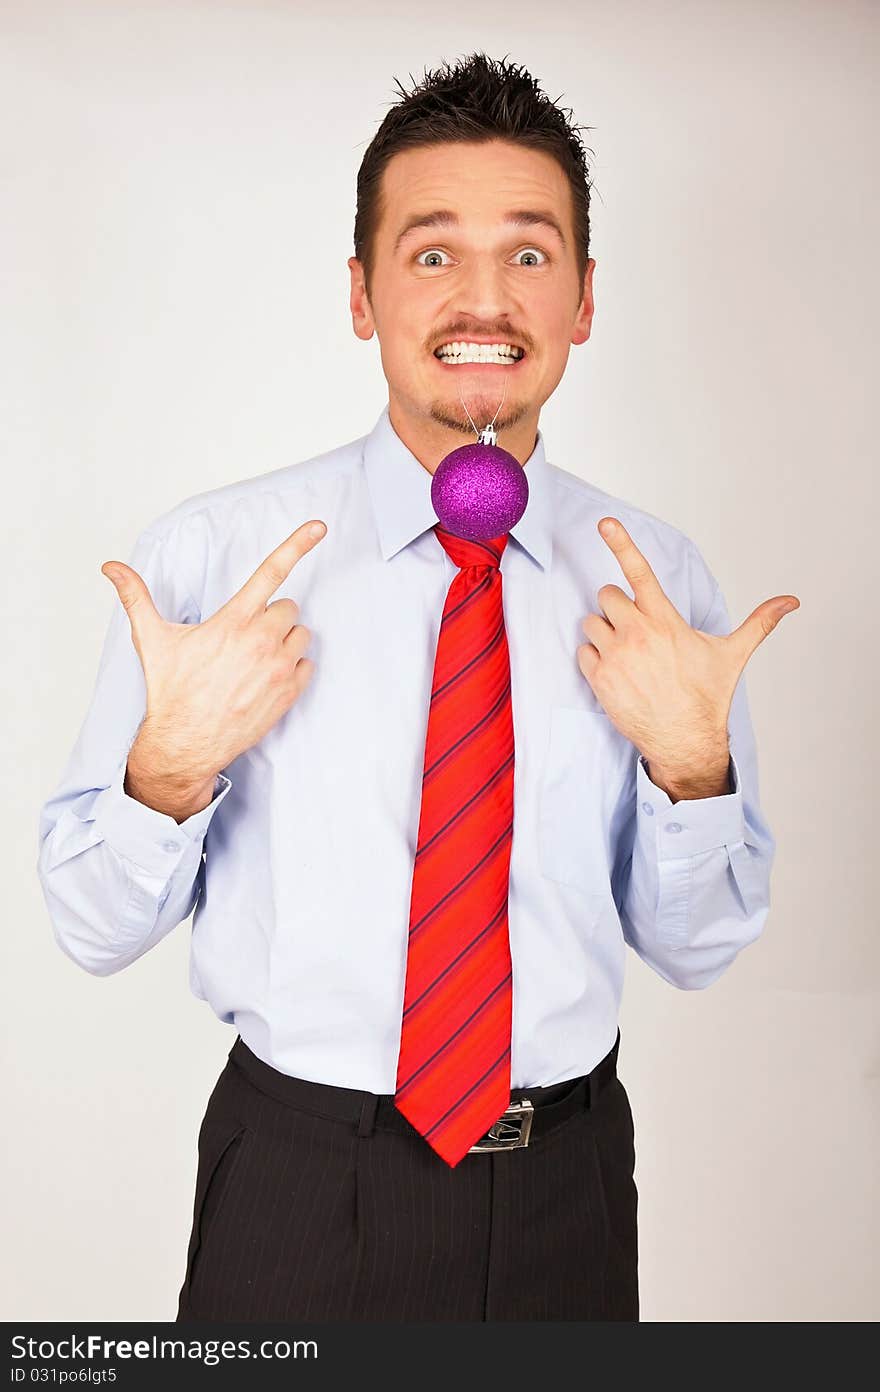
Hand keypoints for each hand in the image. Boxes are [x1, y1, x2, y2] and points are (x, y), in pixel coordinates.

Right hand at [101, 519, 327, 784]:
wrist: (185, 743)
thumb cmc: (171, 691)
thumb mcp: (153, 639)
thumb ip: (136, 597)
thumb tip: (111, 567)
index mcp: (232, 622)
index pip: (270, 572)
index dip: (297, 545)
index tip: (319, 526)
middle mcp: (261, 641)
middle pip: (287, 607)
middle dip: (269, 617)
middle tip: (242, 638)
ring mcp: (279, 668)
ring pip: (300, 634)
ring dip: (283, 640)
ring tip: (253, 659)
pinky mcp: (290, 693)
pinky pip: (307, 664)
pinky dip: (292, 667)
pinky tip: (265, 678)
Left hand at [576, 517, 798, 777]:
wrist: (686, 741)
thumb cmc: (707, 697)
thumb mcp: (733, 654)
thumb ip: (759, 622)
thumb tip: (791, 602)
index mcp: (666, 621)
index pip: (640, 572)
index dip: (622, 543)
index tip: (605, 522)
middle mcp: (637, 633)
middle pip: (607, 595)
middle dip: (618, 609)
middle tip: (637, 631)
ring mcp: (615, 656)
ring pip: (591, 623)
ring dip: (604, 633)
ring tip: (628, 655)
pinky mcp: (599, 679)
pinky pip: (582, 652)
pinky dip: (594, 659)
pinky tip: (617, 673)